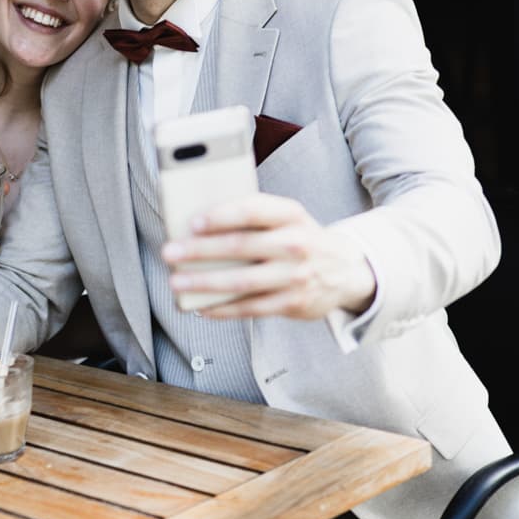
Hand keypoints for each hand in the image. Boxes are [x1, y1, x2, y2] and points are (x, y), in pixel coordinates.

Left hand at [162, 194, 375, 319]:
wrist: (347, 270)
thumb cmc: (302, 239)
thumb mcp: (288, 218)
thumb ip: (254, 218)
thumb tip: (199, 227)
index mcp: (292, 215)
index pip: (254, 210)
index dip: (222, 215)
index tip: (193, 222)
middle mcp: (296, 244)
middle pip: (241, 246)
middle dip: (201, 251)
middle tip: (171, 252)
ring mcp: (296, 276)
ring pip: (243, 281)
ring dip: (205, 283)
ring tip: (177, 282)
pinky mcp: (293, 303)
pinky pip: (250, 307)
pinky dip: (222, 308)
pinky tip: (201, 307)